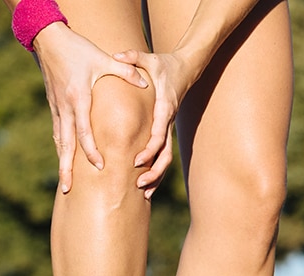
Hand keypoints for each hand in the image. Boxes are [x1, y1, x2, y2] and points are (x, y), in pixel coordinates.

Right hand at [32, 23, 148, 192]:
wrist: (48, 39)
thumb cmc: (77, 48)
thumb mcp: (102, 58)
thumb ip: (125, 71)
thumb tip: (146, 82)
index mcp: (78, 98)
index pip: (84, 131)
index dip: (91, 151)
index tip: (99, 167)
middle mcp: (65, 107)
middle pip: (65, 144)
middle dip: (66, 167)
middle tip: (67, 189)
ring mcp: (57, 107)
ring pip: (59, 141)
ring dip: (62, 162)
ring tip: (64, 182)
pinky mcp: (54, 105)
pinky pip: (57, 131)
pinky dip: (60, 147)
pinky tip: (63, 158)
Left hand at [113, 50, 193, 199]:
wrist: (186, 68)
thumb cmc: (165, 63)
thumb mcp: (149, 57)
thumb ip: (133, 57)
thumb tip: (117, 56)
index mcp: (163, 108)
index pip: (158, 134)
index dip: (148, 150)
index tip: (136, 162)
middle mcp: (167, 121)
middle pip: (165, 154)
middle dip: (153, 172)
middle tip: (139, 185)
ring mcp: (168, 127)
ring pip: (166, 158)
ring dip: (156, 176)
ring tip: (143, 192)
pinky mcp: (165, 130)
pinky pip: (163, 154)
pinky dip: (156, 170)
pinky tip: (146, 184)